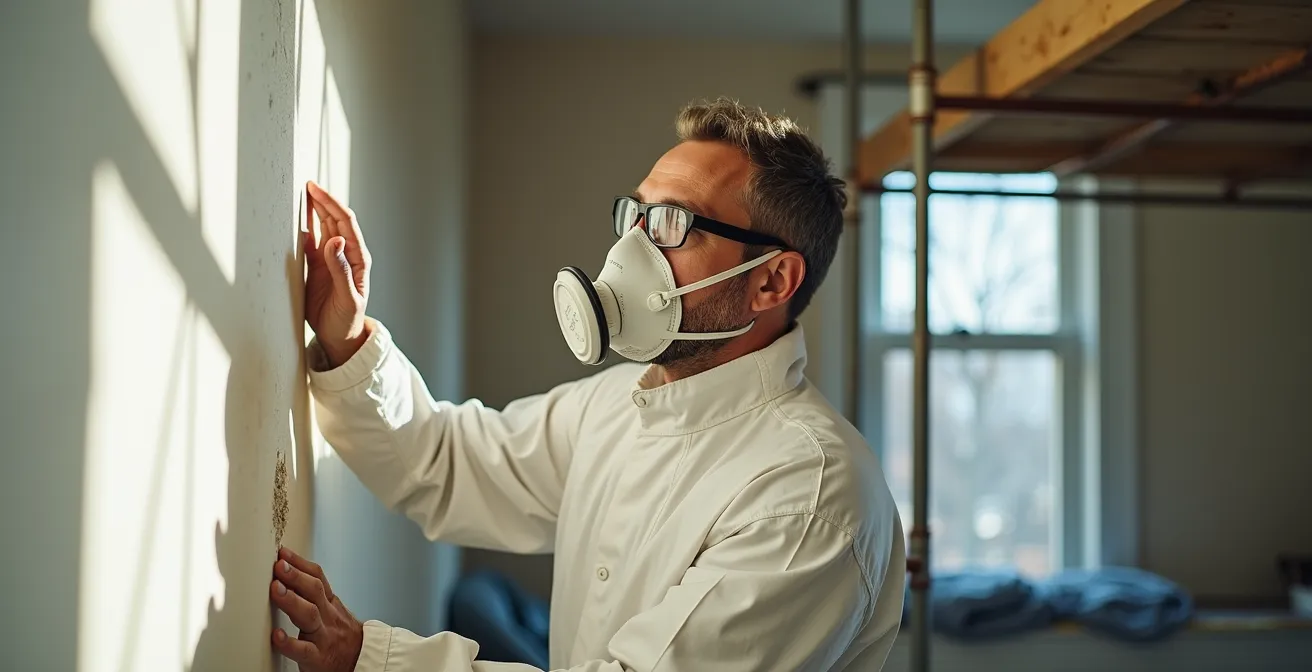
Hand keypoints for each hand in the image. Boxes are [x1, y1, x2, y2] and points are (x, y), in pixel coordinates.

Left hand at [270, 546, 364, 671]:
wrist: (362, 661)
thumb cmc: (341, 636)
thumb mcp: (333, 611)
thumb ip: (314, 595)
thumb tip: (289, 574)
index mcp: (330, 604)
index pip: (318, 578)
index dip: (301, 564)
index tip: (283, 553)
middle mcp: (328, 617)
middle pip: (314, 592)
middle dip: (296, 576)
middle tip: (279, 566)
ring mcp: (323, 637)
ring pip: (309, 615)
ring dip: (292, 600)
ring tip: (276, 589)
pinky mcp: (317, 658)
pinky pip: (304, 650)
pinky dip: (290, 643)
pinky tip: (277, 635)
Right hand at [304, 181, 371, 366]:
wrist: (339, 336)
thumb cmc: (348, 320)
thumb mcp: (347, 298)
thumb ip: (341, 270)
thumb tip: (335, 240)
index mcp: (357, 258)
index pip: (345, 223)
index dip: (331, 204)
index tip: (316, 189)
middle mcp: (345, 254)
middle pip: (333, 219)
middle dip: (322, 200)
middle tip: (306, 184)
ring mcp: (330, 259)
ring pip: (322, 227)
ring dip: (313, 210)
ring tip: (302, 193)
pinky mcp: (317, 267)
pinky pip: (310, 242)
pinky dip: (303, 228)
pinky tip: (295, 217)